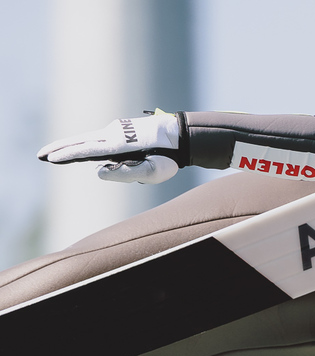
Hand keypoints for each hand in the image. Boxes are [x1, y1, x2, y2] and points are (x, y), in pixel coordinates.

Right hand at [37, 111, 181, 183]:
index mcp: (118, 144)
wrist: (181, 136)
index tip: (50, 158)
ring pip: (92, 142)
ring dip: (79, 149)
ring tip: (66, 156)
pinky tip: (107, 154)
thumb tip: (99, 172)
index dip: (67, 155)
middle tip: (41, 155)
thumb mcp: (152, 172)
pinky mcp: (121, 130)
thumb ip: (126, 174)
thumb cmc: (168, 158)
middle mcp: (113, 133)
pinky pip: (103, 141)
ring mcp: (116, 129)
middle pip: (81, 141)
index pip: (86, 150)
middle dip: (60, 148)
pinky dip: (93, 147)